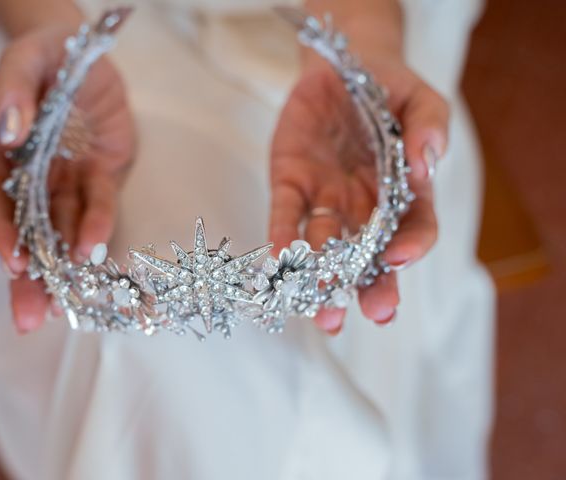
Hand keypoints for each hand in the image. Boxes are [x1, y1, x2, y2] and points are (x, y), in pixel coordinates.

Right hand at [0, 25, 135, 332]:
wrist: (89, 54)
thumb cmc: (50, 53)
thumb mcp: (27, 60)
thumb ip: (13, 90)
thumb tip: (7, 130)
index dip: (1, 231)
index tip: (14, 263)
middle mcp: (27, 172)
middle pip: (24, 228)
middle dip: (28, 275)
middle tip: (30, 320)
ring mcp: (63, 178)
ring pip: (59, 229)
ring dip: (62, 268)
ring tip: (61, 309)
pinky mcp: (97, 177)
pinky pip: (97, 206)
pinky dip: (97, 228)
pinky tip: (95, 253)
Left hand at [268, 56, 447, 333]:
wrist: (343, 65)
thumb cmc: (390, 88)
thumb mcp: (421, 100)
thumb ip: (430, 128)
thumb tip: (428, 160)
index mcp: (403, 192)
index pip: (414, 228)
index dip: (412, 246)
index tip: (400, 258)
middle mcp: (364, 204)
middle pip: (368, 253)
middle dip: (370, 285)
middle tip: (373, 314)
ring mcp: (326, 196)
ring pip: (323, 244)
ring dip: (322, 277)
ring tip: (322, 311)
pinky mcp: (291, 182)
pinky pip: (285, 213)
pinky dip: (281, 236)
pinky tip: (278, 260)